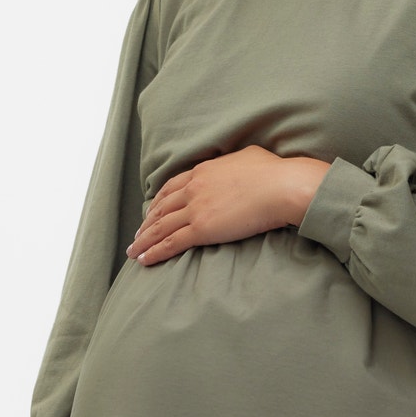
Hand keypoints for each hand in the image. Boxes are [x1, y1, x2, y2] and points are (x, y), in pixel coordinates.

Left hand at [127, 146, 331, 266]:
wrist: (281, 186)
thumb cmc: (274, 172)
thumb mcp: (249, 156)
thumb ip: (234, 162)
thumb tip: (238, 163)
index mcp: (203, 171)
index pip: (172, 187)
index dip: (159, 202)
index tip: (151, 212)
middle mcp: (193, 188)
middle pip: (161, 208)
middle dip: (147, 224)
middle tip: (137, 235)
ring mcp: (196, 208)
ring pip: (160, 227)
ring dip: (143, 241)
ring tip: (133, 251)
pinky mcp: (202, 228)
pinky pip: (171, 242)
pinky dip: (154, 252)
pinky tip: (144, 260)